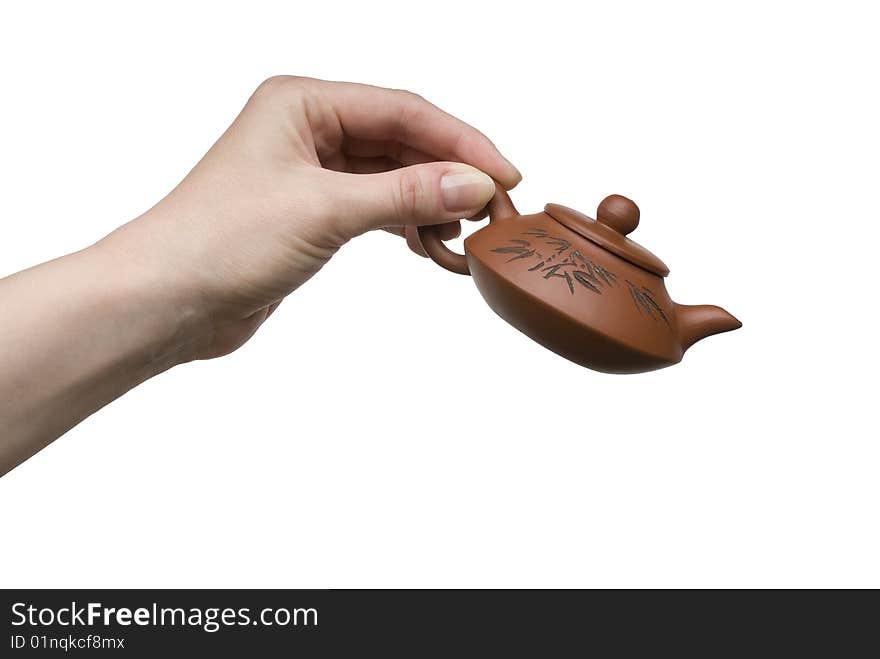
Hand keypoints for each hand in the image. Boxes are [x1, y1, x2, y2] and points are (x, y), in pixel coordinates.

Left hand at [100, 76, 520, 358]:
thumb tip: (474, 185)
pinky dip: (407, 225)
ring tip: (462, 241)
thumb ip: (404, 194)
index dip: (461, 143)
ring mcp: (312, 173)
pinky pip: (378, 208)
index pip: (404, 111)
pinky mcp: (314, 213)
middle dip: (452, 179)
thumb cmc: (220, 241)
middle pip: (404, 142)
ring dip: (432, 206)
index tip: (505, 176)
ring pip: (394, 177)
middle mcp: (309, 130)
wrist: (167, 301)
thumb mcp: (324, 210)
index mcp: (303, 103)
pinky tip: (428, 247)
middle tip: (495, 215)